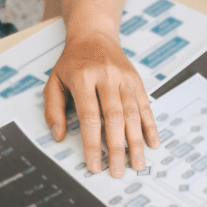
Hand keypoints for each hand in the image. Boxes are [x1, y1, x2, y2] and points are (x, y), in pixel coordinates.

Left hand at [43, 30, 159, 177]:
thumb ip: (53, 108)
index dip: (92, 144)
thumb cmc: (72, 62)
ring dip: (136, 142)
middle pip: (114, 118)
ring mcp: (124, 79)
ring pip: (132, 114)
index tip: (95, 165)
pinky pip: (145, 106)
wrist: (93, 34)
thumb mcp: (54, 81)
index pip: (89, 117)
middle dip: (117, 148)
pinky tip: (152, 143)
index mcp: (83, 78)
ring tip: (137, 164)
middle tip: (119, 172)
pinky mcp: (136, 80)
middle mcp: (107, 77)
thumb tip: (58, 135)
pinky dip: (150, 126)